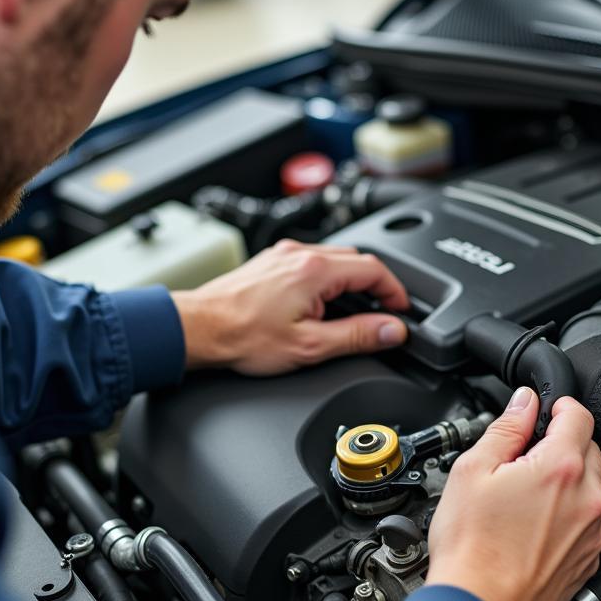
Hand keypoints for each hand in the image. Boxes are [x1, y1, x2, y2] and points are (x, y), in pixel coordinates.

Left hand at [171, 240, 408, 375]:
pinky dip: (327, 278)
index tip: (401, 311)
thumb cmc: (242, 337)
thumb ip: (357, 336)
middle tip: (383, 312)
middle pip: (357, 259)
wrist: (199, 329)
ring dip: (351, 280)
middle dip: (376, 285)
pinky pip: (311, 261)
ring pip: (334, 258)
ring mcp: (283, 254)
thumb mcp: (309, 346)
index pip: (375, 269)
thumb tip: (392, 330)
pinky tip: (321, 302)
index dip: (396, 291)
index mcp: (315, 270)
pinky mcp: (270, 261)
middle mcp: (300, 254)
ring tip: (354, 310)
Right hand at [426, 388, 600, 600]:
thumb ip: (505, 429)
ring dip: (566, 482)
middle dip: (560, 445)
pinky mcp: (591, 559)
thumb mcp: (473, 471)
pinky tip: (532, 527)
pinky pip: (588, 522)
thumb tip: (524, 403)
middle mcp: (588, 499)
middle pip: (588, 449)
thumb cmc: (471, 547)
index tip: (543, 411)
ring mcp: (594, 532)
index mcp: (560, 468)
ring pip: (590, 488)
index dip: (558, 405)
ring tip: (522, 499)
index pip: (578, 414)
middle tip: (522, 460)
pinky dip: (568, 516)